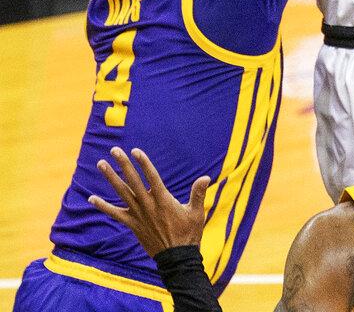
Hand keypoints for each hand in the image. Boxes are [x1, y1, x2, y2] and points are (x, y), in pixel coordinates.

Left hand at [89, 147, 209, 258]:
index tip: (135, 151)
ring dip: (111, 178)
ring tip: (101, 164)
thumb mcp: (197, 213)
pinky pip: (115, 214)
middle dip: (123, 164)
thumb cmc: (189, 234)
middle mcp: (148, 206)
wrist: (177, 260)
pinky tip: (91, 198)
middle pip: (133, 181)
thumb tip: (206, 177)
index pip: (151, 177)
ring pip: (122, 194)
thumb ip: (198, 194)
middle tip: (114, 150)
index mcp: (164, 200)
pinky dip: (103, 206)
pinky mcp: (133, 225)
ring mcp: (139, 216)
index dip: (143, 163)